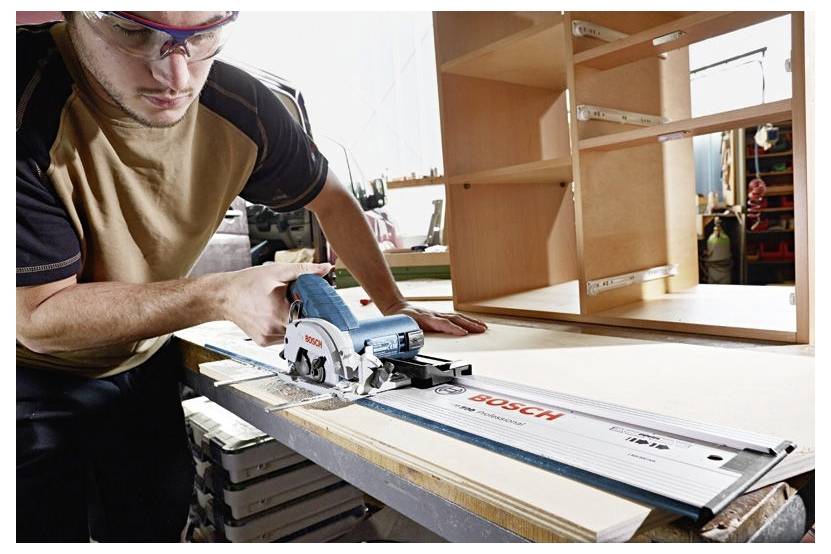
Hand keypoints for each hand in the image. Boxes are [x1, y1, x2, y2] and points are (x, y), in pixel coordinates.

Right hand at [216, 262, 331, 344]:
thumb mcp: (278, 271)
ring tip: (284, 307)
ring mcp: (267, 338)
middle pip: (303, 327)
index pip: (310, 320)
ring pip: (294, 333)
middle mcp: (272, 329)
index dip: (318, 313)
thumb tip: (325, 268)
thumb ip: (304, 271)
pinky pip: (282, 337)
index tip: (323, 308)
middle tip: (301, 303)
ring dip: (295, 322)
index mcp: (278, 313)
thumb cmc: (248, 283)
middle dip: (306, 315)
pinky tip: (275, 315)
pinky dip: (284, 326)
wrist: (224, 296)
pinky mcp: (263, 342)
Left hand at [383, 302, 487, 336]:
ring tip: (483, 327)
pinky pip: (456, 317)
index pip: (442, 323)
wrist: (398, 307)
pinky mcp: (441, 315)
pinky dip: (466, 320)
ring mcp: (438, 314)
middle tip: (481, 330)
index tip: (464, 334)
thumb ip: (409, 335)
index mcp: (425, 318)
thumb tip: (414, 344)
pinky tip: (474, 324)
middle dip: (469, 325)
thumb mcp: (403, 327)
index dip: (453, 328)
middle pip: (454, 319)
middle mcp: (434, 315)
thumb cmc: (402, 318)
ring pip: (457, 317)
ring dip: (471, 322)